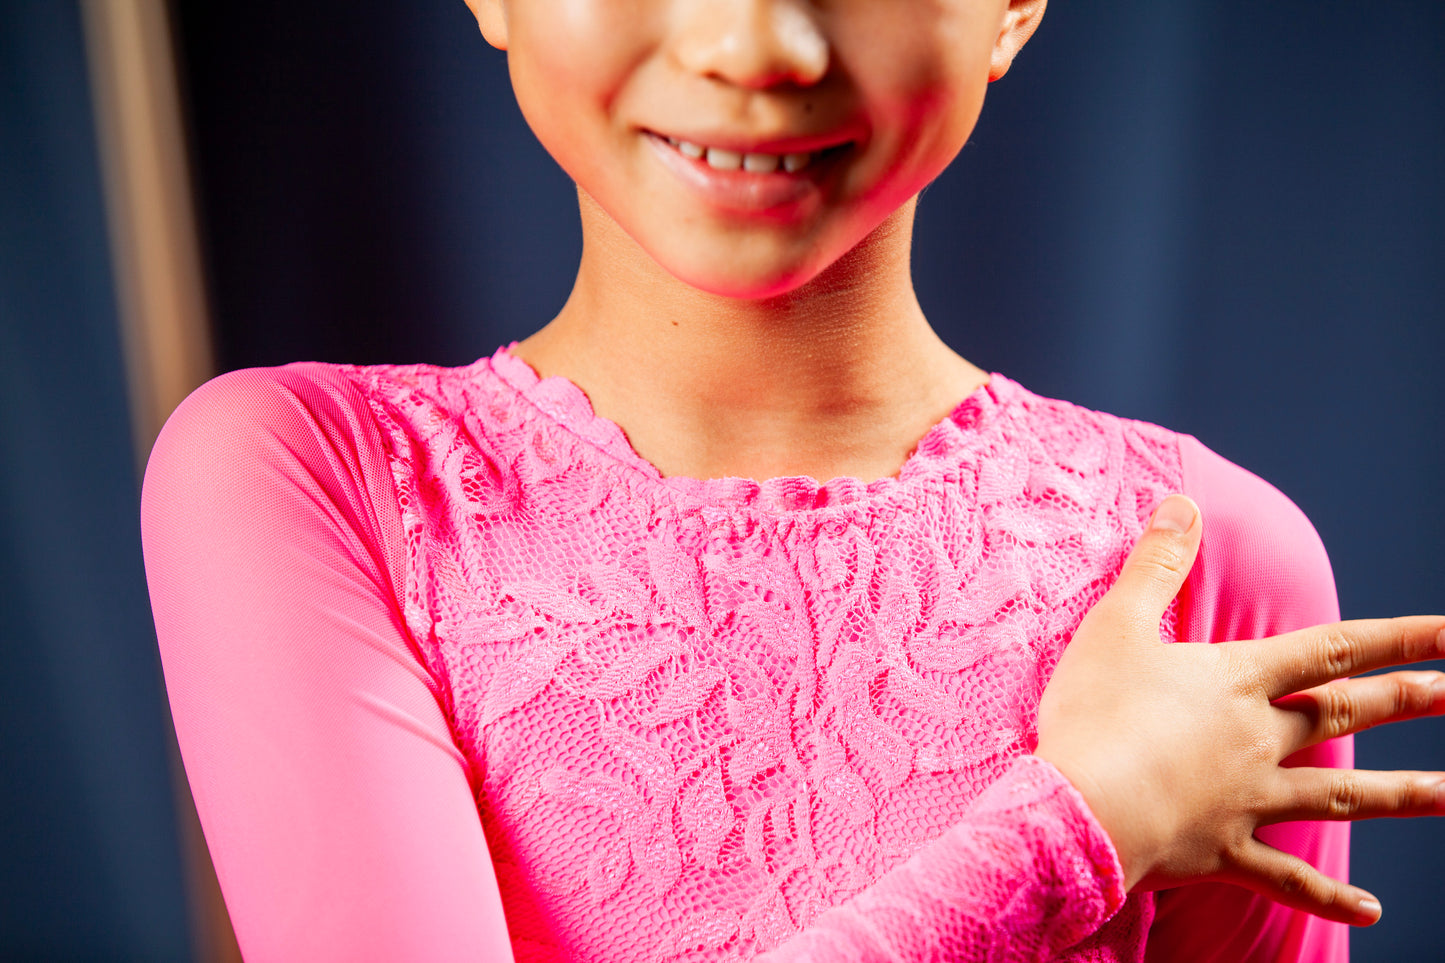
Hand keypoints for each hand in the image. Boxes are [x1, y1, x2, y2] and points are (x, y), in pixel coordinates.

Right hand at [1034, 493, 1444, 925]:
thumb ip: (1155, 566)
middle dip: (1409, 700)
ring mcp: (1247, 799)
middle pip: (1345, 715)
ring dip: (1403, 794)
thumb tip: (1184, 502)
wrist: (1081, 809)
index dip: (1395, 638)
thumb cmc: (1094, 713)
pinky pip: (1287, 878)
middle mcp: (1257, 739)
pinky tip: (1373, 910)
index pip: (1329, 650)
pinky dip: (1329, 898)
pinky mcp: (1224, 851)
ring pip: (1339, 798)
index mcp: (1235, 681)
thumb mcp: (1115, 626)